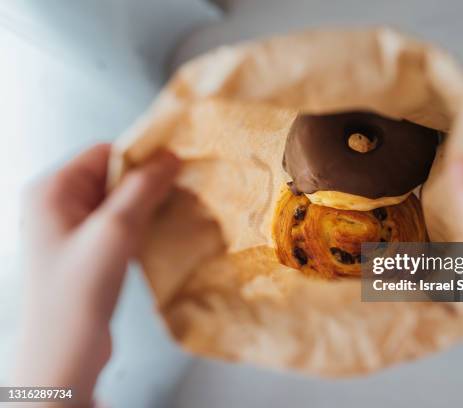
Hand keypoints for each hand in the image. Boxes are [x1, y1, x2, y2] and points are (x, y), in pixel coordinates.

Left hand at [13, 144, 179, 404]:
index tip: (175, 169)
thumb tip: (170, 157)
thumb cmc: (77, 293)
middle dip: (146, 184)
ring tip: (168, 218)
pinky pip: (118, 223)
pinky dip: (140, 225)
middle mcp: (57, 203)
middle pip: (113, 175)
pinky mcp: (85, 249)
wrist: (64, 352)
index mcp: (52, 190)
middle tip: (177, 196)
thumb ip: (142, 189)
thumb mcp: (114, 232)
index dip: (141, 157)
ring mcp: (71, 227)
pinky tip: (155, 236)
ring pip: (119, 200)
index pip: (104, 152)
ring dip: (146, 207)